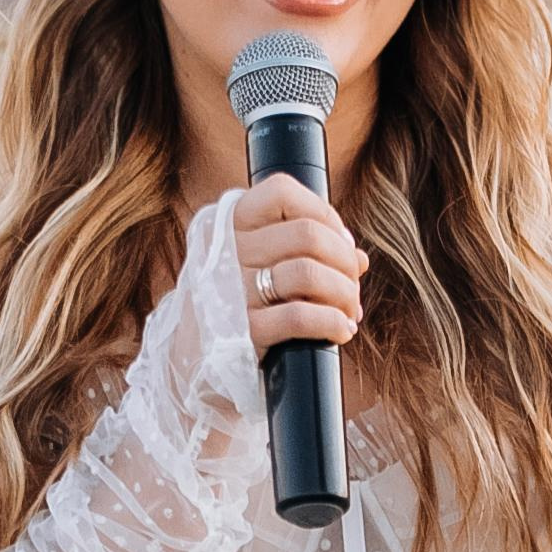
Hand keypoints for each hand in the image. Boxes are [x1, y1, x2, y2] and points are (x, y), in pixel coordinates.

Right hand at [234, 173, 365, 360]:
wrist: (191, 359)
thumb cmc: (236, 303)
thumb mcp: (255, 263)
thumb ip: (302, 249)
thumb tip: (359, 258)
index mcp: (228, 224)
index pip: (282, 192)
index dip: (324, 213)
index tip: (341, 241)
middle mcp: (227, 250)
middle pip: (308, 235)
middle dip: (344, 260)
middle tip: (352, 283)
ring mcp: (233, 291)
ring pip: (309, 273)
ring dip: (344, 293)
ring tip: (349, 310)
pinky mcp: (244, 331)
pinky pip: (302, 317)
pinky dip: (333, 323)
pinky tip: (341, 331)